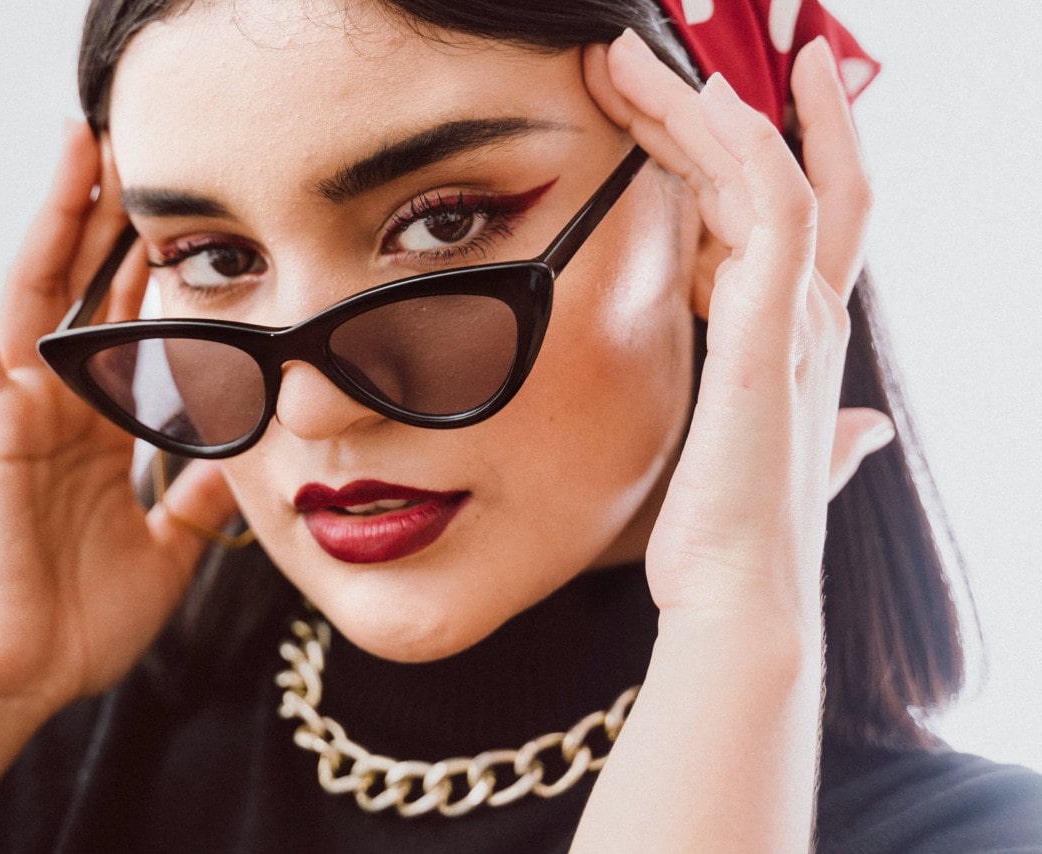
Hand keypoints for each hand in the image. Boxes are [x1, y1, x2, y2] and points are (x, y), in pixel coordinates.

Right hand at [0, 123, 236, 716]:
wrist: (20, 676)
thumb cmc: (77, 621)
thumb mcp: (166, 547)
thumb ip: (198, 494)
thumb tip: (242, 455)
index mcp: (102, 430)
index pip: (136, 328)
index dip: (163, 272)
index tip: (200, 219)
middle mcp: (61, 405)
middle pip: (91, 289)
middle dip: (120, 221)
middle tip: (149, 149)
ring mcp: (19, 407)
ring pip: (38, 287)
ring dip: (57, 214)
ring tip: (80, 140)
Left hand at [572, 31, 891, 850]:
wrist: (737, 594)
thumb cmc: (739, 531)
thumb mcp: (780, 463)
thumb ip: (831, 436)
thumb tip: (864, 430)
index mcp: (803, 335)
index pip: (812, 210)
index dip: (795, 137)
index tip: (754, 81)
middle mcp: (812, 314)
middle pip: (787, 172)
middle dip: (724, 102)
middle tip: (650, 50)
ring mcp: (797, 318)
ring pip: (767, 172)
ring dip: (700, 106)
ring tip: (632, 59)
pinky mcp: (769, 331)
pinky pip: (769, 209)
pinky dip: (741, 146)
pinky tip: (696, 102)